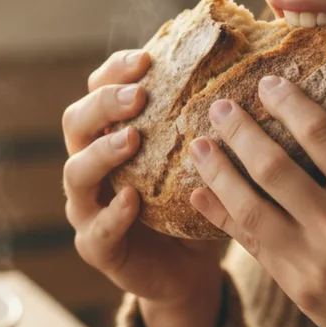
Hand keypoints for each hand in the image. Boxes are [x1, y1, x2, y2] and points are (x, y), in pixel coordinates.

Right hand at [62, 49, 222, 326]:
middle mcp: (91, 164)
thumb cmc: (192, 202)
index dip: (115, 70)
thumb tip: (250, 69)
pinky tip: (133, 200)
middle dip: (103, 104)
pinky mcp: (97, 246)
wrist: (189, 267)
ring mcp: (88, 206)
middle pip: (75, 122)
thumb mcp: (200, 157)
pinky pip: (95, 229)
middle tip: (138, 96)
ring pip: (75, 172)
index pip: (98, 89)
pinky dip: (112, 213)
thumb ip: (205, 121)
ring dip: (102, 152)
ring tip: (132, 139)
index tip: (146, 60)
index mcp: (110, 133)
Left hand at [187, 76, 325, 326]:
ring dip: (217, 171)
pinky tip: (198, 193)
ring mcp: (313, 259)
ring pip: (250, 205)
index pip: (323, 135)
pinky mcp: (294, 285)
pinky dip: (219, 215)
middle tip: (219, 106)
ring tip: (198, 145)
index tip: (267, 83)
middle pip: (274, 167)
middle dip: (241, 131)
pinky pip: (248, 242)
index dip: (290, 104)